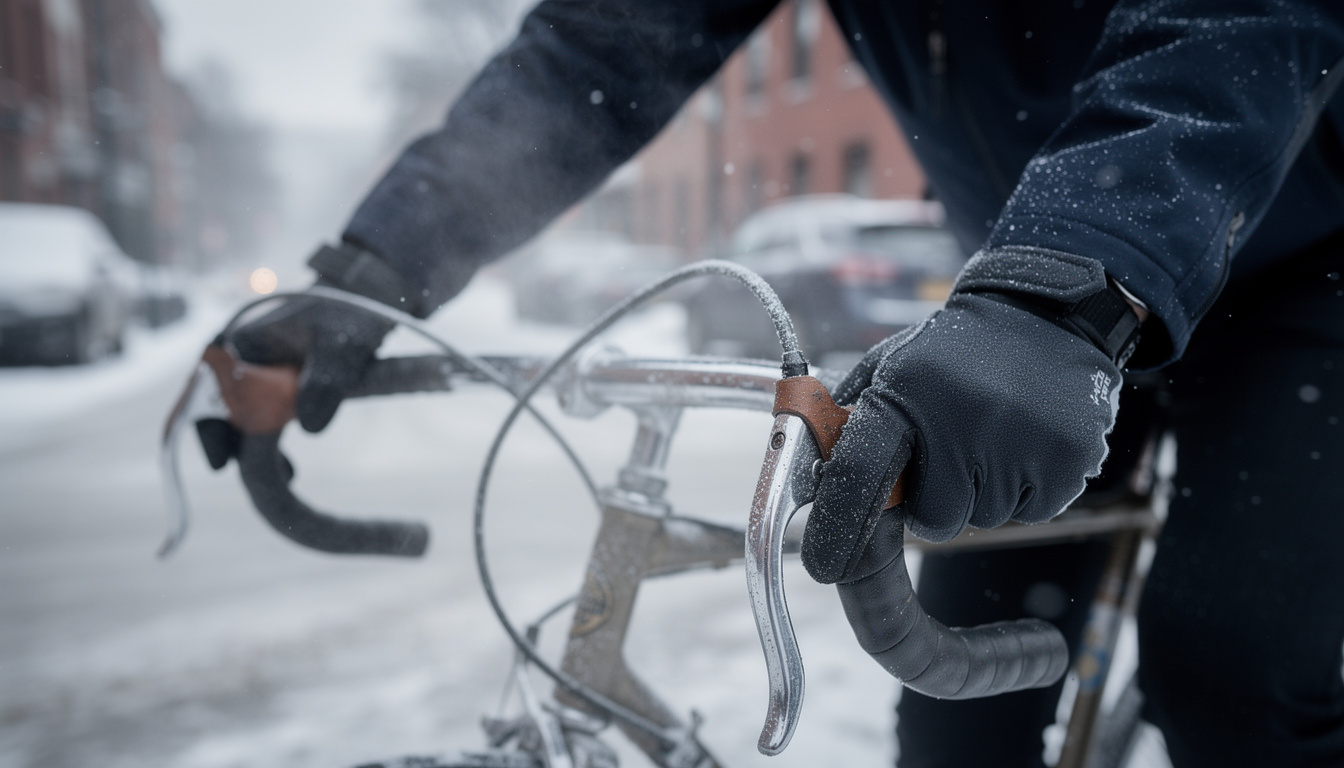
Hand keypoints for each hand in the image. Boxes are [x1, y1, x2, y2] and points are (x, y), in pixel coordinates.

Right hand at [196, 243, 417, 468]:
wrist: (367, 299)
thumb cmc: (349, 316)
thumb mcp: (340, 350)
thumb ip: (325, 384)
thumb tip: (309, 428)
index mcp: (243, 341)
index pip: (207, 389)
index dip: (209, 428)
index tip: (221, 463)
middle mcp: (242, 357)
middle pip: (218, 407)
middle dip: (232, 443)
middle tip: (251, 475)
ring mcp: (257, 370)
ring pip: (241, 415)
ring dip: (252, 444)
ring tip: (284, 473)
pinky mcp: (276, 382)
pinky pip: (262, 415)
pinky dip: (268, 438)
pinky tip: (289, 467)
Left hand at [801, 248, 1134, 583]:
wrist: (1045, 316)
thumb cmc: (955, 352)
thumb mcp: (892, 367)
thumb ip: (851, 422)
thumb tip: (810, 480)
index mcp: (906, 394)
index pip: (860, 474)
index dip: (839, 526)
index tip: (827, 565)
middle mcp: (963, 421)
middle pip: (933, 520)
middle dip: (933, 502)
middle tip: (947, 456)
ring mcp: (1021, 445)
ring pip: (982, 518)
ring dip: (979, 493)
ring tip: (991, 436)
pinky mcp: (1068, 463)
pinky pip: (1030, 513)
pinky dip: (1022, 491)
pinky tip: (1024, 444)